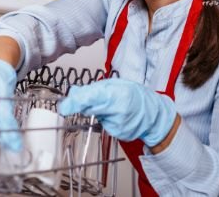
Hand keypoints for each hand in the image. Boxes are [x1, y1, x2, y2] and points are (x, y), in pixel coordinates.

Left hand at [58, 78, 176, 146]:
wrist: (153, 113)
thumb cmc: (135, 95)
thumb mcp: (114, 84)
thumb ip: (93, 89)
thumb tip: (74, 93)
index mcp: (118, 94)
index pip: (92, 98)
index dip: (76, 102)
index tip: (64, 107)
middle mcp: (119, 112)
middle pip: (90, 109)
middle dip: (85, 104)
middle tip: (99, 97)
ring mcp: (119, 125)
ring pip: (95, 117)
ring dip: (98, 111)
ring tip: (113, 106)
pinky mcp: (118, 134)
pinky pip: (103, 125)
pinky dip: (105, 119)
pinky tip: (116, 115)